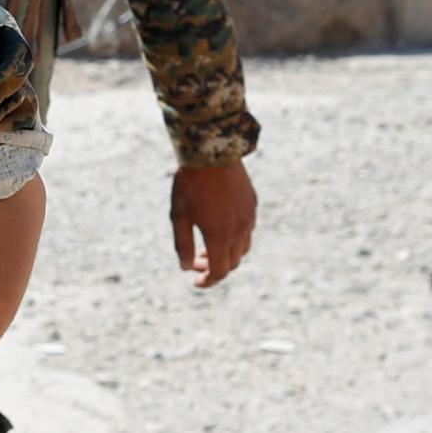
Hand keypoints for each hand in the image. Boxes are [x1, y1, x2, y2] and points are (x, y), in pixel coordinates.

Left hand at [171, 161, 256, 287]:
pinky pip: (248, 229)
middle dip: (214, 267)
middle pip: (232, 263)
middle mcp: (238, 230)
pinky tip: (219, 225)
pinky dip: (235, 237)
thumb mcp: (179, 215)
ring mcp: (249, 217)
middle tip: (196, 260)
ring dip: (226, 254)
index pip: (219, 272)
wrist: (211, 151)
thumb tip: (185, 267)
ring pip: (242, 248)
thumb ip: (182, 244)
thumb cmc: (190, 183)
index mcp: (219, 236)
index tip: (196, 281)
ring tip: (208, 245)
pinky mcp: (252, 204)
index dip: (208, 281)